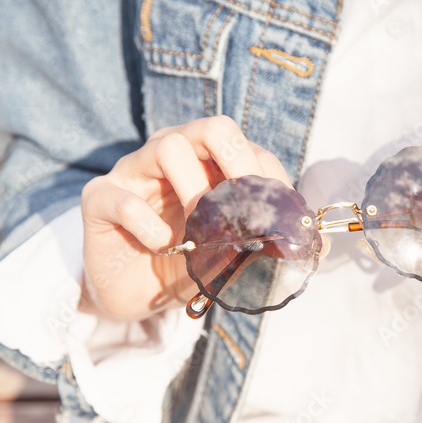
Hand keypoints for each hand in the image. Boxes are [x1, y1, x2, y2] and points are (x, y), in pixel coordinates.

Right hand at [79, 116, 288, 320]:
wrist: (137, 295)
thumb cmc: (188, 264)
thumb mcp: (232, 255)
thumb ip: (269, 243)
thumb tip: (321, 246)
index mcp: (208, 162)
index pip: (246, 148)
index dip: (266, 179)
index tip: (274, 219)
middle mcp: (173, 155)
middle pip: (211, 127)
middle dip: (237, 162)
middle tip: (241, 208)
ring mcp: (134, 172)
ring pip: (168, 147)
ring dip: (194, 192)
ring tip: (196, 233)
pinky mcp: (100, 199)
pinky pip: (122, 198)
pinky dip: (148, 225)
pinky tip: (161, 246)